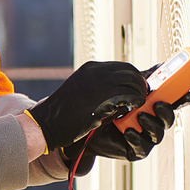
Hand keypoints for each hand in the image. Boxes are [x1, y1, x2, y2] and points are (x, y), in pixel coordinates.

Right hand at [30, 61, 148, 152]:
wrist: (47, 123)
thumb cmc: (62, 114)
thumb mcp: (79, 92)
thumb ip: (97, 87)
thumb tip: (116, 93)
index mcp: (90, 69)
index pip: (122, 66)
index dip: (133, 77)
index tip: (138, 88)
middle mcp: (96, 71)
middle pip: (130, 71)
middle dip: (140, 83)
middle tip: (142, 96)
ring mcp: (100, 82)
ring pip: (133, 80)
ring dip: (140, 92)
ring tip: (137, 104)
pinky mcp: (104, 96)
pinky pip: (131, 94)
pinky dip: (136, 100)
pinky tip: (133, 108)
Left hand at [65, 90, 189, 166]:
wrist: (86, 125)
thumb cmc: (107, 106)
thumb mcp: (126, 89)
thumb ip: (144, 79)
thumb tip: (162, 65)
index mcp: (153, 107)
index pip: (173, 103)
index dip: (182, 99)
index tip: (188, 95)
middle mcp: (153, 122)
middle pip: (168, 119)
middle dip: (167, 112)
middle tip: (158, 104)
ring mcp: (146, 138)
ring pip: (158, 133)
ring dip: (151, 124)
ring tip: (140, 116)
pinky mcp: (136, 150)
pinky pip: (143, 147)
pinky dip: (137, 138)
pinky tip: (128, 132)